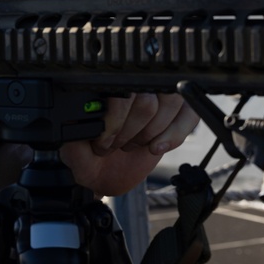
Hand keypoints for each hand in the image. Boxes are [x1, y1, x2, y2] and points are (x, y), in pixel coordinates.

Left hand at [61, 93, 198, 195]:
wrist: (106, 176)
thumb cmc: (89, 161)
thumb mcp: (74, 154)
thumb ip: (73, 142)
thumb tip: (78, 129)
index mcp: (103, 88)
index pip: (119, 87)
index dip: (115, 119)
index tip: (103, 142)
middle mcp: (130, 86)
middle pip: (147, 98)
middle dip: (131, 130)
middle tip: (115, 146)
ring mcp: (156, 96)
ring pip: (170, 102)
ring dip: (152, 132)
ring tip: (132, 145)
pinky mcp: (176, 111)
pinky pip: (190, 113)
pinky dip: (175, 134)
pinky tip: (156, 147)